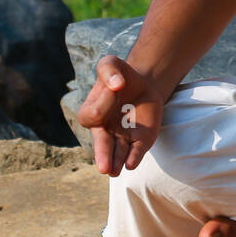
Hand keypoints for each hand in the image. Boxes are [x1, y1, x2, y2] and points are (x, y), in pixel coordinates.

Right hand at [77, 54, 165, 176]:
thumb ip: (109, 70)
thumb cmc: (121, 75)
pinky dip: (133, 158)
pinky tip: (131, 163)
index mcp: (92, 113)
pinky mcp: (140, 140)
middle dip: (103, 156)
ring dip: (116, 162)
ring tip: (115, 171)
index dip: (104, 102)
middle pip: (102, 145)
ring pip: (117, 154)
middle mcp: (105, 130)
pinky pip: (135, 152)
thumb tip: (116, 84)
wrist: (143, 84)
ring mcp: (122, 137)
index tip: (117, 86)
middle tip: (104, 168)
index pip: (93, 115)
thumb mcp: (111, 64)